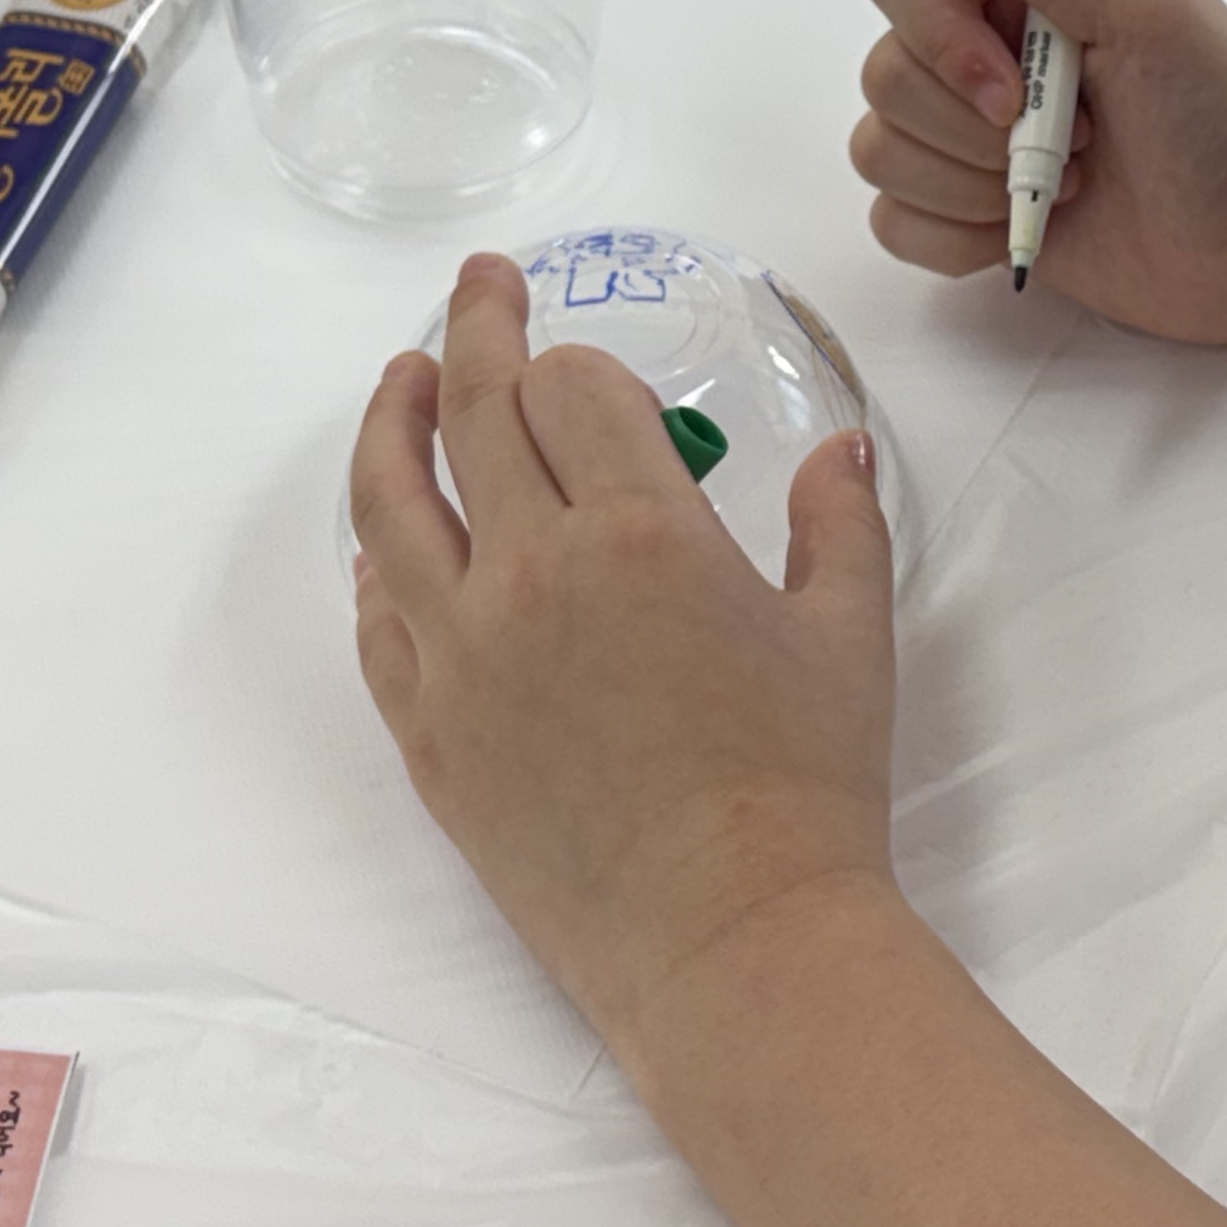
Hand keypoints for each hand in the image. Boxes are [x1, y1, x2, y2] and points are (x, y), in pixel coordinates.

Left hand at [348, 253, 899, 1063]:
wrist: (731, 940)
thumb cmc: (808, 788)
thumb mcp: (851, 638)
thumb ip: (839, 525)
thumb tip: (841, 451)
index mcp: (642, 534)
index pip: (572, 388)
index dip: (579, 363)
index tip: (588, 366)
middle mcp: (532, 573)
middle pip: (471, 410)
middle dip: (473, 328)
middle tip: (479, 286)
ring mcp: (461, 654)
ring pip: (387, 501)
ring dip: (388, 420)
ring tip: (399, 379)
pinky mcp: (428, 731)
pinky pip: (375, 620)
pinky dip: (375, 564)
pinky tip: (386, 544)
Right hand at [852, 0, 1226, 343]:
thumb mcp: (1148, 2)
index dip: (934, 32)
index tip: (1010, 82)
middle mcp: (982, 53)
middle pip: (885, 72)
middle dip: (974, 127)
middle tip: (1079, 140)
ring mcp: (970, 139)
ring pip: (880, 149)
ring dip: (974, 184)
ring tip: (1069, 183)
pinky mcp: (967, 214)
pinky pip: (893, 222)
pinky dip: (955, 236)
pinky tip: (1029, 229)